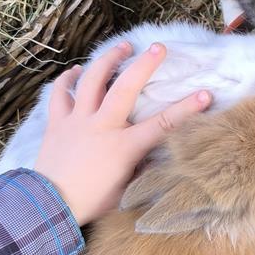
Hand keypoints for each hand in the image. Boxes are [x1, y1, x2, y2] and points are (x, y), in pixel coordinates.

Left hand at [33, 41, 210, 225]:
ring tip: (122, 46)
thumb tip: (156, 155)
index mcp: (124, 147)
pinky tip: (76, 70)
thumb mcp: (125, 190)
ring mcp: (77, 121)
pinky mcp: (57, 122)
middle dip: (145, 64)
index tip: (205, 94)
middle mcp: (102, 127)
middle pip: (126, 87)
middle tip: (158, 47)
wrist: (48, 207)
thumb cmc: (92, 202)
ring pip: (92, 80)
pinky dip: (67, 79)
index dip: (187, 108)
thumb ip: (141, 169)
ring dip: (108, 59)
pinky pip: (60, 93)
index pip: (163, 124)